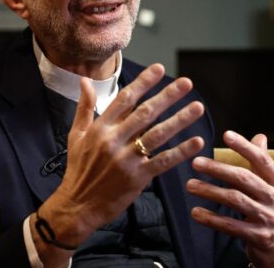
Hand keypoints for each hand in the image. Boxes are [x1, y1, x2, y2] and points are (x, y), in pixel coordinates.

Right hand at [32, 64, 205, 264]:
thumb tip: (84, 80)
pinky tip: (196, 141)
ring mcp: (126, 160)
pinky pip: (163, 161)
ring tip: (197, 107)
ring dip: (180, 120)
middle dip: (167, 96)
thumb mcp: (76, 135)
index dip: (143, 83)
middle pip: (145, 113)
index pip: (125, 99)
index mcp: (100, 128)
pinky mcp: (137, 178)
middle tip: (186, 83)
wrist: (78, 205)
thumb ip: (84, 107)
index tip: (159, 69)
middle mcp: (113, 141)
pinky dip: (180, 152)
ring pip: (157, 135)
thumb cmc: (78, 169)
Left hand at [187, 131, 273, 267]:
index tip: (226, 135)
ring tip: (190, 185)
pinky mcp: (260, 237)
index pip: (262, 160)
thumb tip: (259, 136)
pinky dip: (211, 218)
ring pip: (234, 200)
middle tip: (195, 162)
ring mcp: (270, 219)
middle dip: (217, 169)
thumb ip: (263, 164)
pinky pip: (230, 225)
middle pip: (244, 178)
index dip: (244, 146)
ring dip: (209, 191)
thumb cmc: (272, 212)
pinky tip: (196, 212)